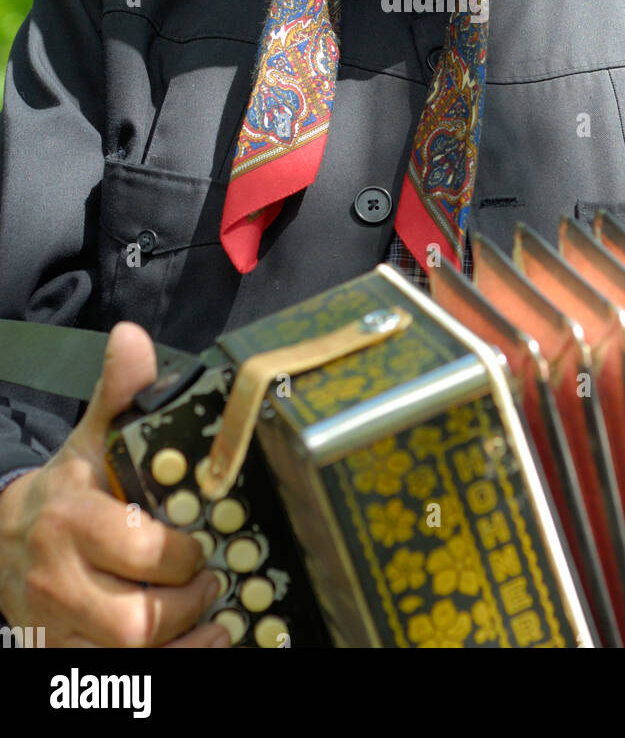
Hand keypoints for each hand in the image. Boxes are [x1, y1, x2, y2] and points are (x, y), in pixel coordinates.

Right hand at [0, 321, 230, 646]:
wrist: (3, 539)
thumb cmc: (67, 489)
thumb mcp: (89, 438)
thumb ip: (118, 393)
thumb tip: (133, 337)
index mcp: (71, 518)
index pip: (138, 549)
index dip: (183, 553)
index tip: (204, 540)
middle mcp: (58, 578)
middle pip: (136, 620)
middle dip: (186, 604)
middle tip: (213, 581)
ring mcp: (56, 625)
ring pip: (129, 658)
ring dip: (183, 642)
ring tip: (212, 615)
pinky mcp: (59, 657)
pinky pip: (117, 678)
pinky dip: (167, 666)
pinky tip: (197, 644)